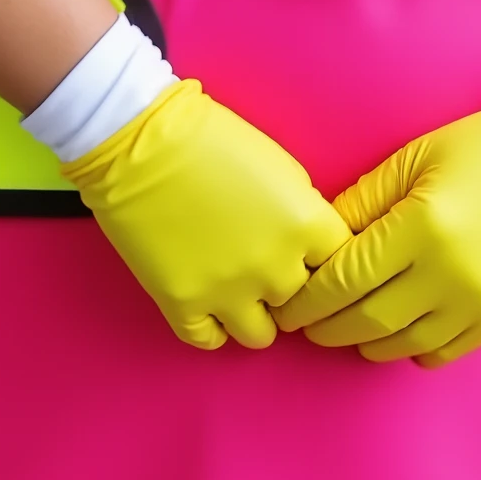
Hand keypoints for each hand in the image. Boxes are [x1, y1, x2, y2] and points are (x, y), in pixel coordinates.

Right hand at [65, 78, 348, 351]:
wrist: (140, 142)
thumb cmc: (210, 138)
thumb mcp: (282, 166)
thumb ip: (301, 212)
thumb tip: (304, 245)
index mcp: (306, 226)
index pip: (340, 266)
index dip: (321, 262)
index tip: (307, 257)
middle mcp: (275, 268)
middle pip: (302, 302)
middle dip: (286, 285)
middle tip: (264, 265)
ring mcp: (228, 292)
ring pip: (261, 335)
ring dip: (254, 314)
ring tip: (236, 291)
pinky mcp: (183, 305)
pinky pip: (210, 341)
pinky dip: (211, 327)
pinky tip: (205, 304)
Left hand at [276, 95, 480, 367]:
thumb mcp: (414, 159)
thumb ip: (362, 203)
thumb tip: (317, 241)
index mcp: (421, 225)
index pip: (343, 281)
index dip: (306, 301)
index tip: (286, 306)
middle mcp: (449, 271)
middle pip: (365, 321)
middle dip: (325, 327)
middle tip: (304, 323)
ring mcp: (478, 300)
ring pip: (399, 345)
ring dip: (363, 341)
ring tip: (346, 326)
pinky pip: (440, 352)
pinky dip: (409, 348)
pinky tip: (396, 330)